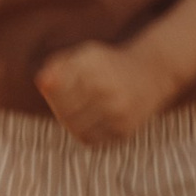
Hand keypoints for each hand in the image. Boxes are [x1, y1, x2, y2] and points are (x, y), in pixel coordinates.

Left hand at [35, 39, 169, 144]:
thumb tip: (42, 83)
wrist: (153, 73)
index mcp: (93, 65)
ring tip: (81, 111)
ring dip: (71, 123)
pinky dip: (85, 133)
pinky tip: (93, 120)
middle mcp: (106, 87)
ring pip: (75, 128)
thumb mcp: (85, 56)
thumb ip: (59, 65)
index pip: (56, 89)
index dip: (52, 92)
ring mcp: (117, 110)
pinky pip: (91, 140)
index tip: (58, 88)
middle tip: (69, 102)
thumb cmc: (109, 64)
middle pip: (64, 111)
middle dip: (60, 109)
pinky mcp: (124, 129)